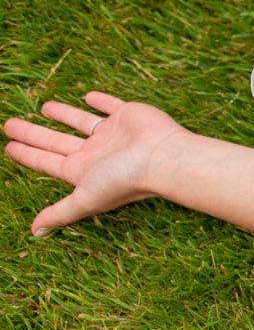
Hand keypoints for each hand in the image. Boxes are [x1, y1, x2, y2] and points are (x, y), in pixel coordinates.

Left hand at [4, 92, 189, 235]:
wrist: (163, 158)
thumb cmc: (126, 180)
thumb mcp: (85, 198)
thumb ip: (60, 212)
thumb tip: (34, 233)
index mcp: (84, 170)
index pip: (47, 161)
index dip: (27, 155)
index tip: (9, 147)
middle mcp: (96, 153)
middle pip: (56, 142)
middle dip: (33, 134)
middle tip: (10, 124)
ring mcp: (112, 134)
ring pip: (80, 122)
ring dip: (63, 115)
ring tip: (44, 106)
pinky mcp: (127, 116)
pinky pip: (110, 106)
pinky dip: (100, 100)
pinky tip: (88, 96)